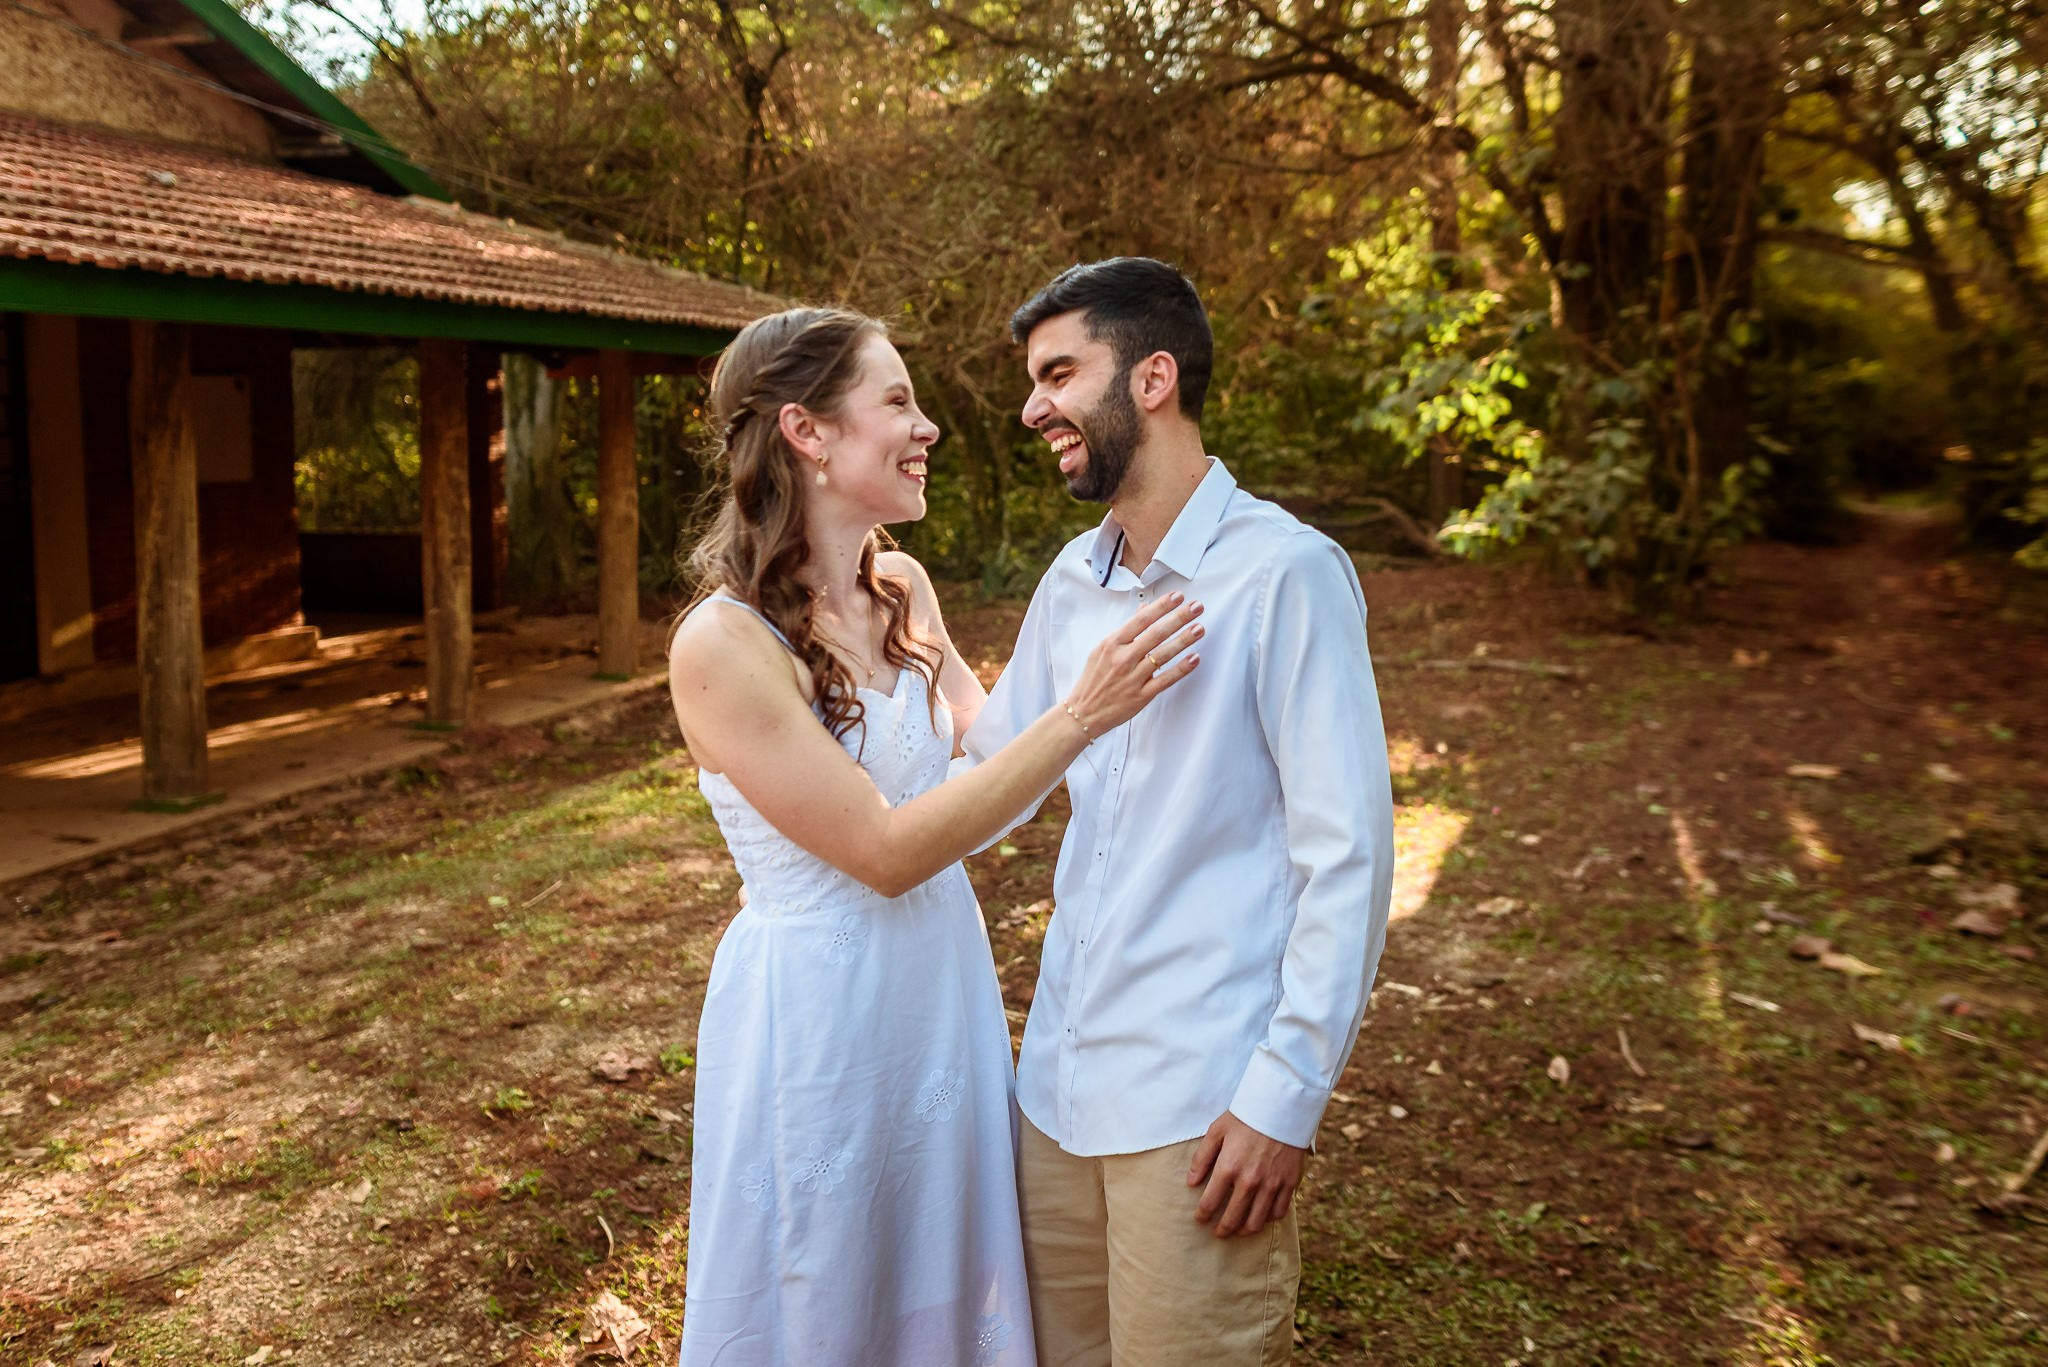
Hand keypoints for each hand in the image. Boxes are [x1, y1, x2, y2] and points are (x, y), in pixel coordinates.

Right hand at [1064, 593, 1202, 733]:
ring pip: (1163, 655)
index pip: (1141, 620)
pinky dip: (1181, 669)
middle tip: (1196, 607)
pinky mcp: (1141, 695)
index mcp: (1112, 644)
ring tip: (1199, 628)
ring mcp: (1133, 677)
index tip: (1177, 596)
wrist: (1083, 712)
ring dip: (1184, 640)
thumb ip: (1126, 630)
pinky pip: (1165, 679)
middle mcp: (1123, 658)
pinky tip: (1194, 658)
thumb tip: (1144, 609)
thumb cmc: (1093, 680)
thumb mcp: (1103, 650)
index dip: (1161, 606)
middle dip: (1179, 618)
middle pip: (1156, 634)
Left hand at [1187, 1112, 1303, 1238]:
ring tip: (1238, 1230)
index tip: (1200, 1219)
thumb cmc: (1245, 1117)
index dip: (1202, 1215)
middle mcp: (1249, 1181)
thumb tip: (1191, 1182)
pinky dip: (1268, 1219)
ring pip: (1256, 1222)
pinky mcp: (1289, 1183)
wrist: (1281, 1107)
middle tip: (1217, 1233)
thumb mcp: (1216, 1131)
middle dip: (1222, 1230)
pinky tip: (1261, 1217)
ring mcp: (1271, 1185)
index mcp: (1228, 1168)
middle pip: (1233, 1219)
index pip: (1210, 1203)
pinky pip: (1278, 1212)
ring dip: (1244, 1231)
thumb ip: (1202, 1158)